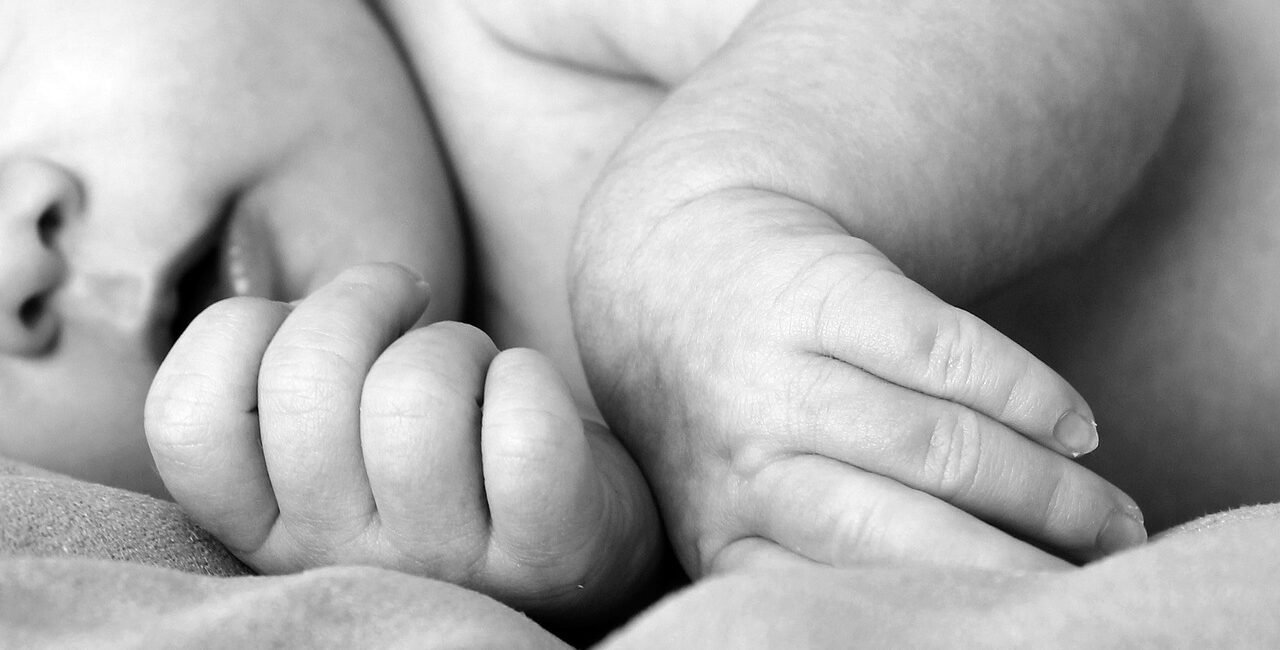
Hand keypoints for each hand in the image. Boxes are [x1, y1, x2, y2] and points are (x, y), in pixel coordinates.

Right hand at [145, 264, 660, 618]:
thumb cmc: (441, 444)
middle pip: (304, 384)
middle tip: (407, 307)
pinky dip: (529, 379)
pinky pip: (524, 433)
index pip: (185, 420)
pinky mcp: (542, 553)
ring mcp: (442, 563)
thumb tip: (271, 276)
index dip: (241, 329)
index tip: (306, 319)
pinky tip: (523, 394)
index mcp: (268, 523)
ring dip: (454, 345)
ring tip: (472, 371)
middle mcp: (341, 557)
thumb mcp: (337, 421)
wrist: (573, 529)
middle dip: (362, 300)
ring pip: (413, 397)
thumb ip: (289, 369)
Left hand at [574, 191, 1145, 574]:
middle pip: (904, 532)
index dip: (943, 616)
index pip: (841, 598)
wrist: (677, 265)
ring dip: (1046, 491)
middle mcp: (744, 461)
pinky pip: (947, 352)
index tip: (1020, 627)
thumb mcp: (747, 498)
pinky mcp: (824, 288)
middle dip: (1016, 567)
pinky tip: (1077, 429)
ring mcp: (780, 371)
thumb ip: (826, 548)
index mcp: (724, 536)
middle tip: (1096, 582)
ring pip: (940, 447)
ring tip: (1112, 519)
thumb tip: (978, 604)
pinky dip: (1028, 395)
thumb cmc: (740, 409)